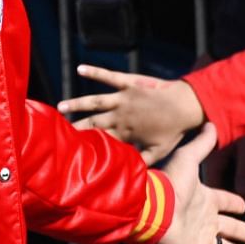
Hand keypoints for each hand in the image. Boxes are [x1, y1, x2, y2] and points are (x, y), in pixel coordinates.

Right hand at [60, 65, 204, 164]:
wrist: (187, 105)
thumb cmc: (173, 131)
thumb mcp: (158, 152)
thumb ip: (140, 162)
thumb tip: (126, 174)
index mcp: (126, 133)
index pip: (101, 140)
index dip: (86, 145)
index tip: (70, 150)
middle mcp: (121, 115)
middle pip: (93, 122)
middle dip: (75, 127)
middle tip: (57, 132)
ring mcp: (124, 98)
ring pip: (95, 101)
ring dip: (77, 103)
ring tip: (60, 106)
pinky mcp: (129, 82)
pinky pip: (109, 76)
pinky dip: (94, 71)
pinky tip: (81, 68)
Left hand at [153, 124, 244, 243]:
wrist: (152, 209)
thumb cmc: (170, 184)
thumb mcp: (188, 159)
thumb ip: (201, 145)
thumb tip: (211, 123)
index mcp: (203, 199)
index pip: (223, 202)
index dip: (233, 204)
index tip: (244, 206)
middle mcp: (203, 220)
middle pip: (228, 228)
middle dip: (243, 234)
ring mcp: (200, 239)